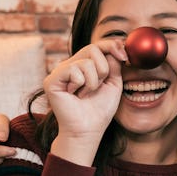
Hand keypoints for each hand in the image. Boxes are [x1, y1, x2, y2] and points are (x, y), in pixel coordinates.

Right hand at [44, 40, 126, 165]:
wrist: (88, 130)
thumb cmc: (99, 110)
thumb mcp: (113, 84)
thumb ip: (114, 64)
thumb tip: (116, 47)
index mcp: (84, 65)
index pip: (98, 46)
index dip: (112, 45)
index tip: (124, 56)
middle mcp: (71, 65)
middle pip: (92, 48)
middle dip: (104, 68)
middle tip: (101, 85)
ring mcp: (60, 72)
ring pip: (86, 61)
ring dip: (93, 81)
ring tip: (86, 94)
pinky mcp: (52, 80)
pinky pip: (74, 69)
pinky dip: (81, 84)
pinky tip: (76, 95)